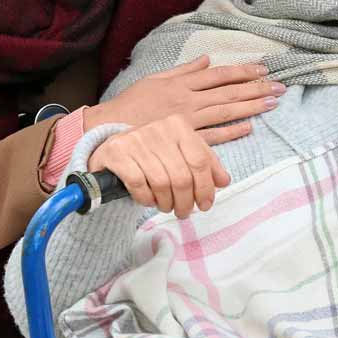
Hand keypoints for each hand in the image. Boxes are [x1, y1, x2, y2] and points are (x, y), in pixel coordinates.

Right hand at [86, 56, 281, 143]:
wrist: (109, 129)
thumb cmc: (130, 104)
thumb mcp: (155, 79)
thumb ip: (183, 70)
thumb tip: (206, 59)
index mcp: (181, 83)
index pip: (218, 74)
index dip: (242, 71)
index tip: (262, 70)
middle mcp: (187, 99)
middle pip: (227, 91)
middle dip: (255, 88)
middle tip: (279, 87)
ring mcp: (186, 120)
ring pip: (224, 110)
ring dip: (250, 106)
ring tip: (271, 103)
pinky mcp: (183, 139)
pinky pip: (211, 135)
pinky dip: (231, 131)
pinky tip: (248, 127)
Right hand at [86, 114, 231, 218]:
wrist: (113, 147)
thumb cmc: (153, 153)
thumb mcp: (181, 153)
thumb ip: (204, 164)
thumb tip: (224, 181)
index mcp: (178, 126)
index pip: (200, 161)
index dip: (205, 188)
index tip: (205, 204)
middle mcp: (158, 128)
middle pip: (182, 176)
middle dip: (185, 201)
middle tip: (183, 212)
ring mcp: (135, 140)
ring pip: (161, 183)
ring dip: (166, 202)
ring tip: (166, 206)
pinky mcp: (117, 153)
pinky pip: (138, 184)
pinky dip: (146, 198)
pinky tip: (149, 200)